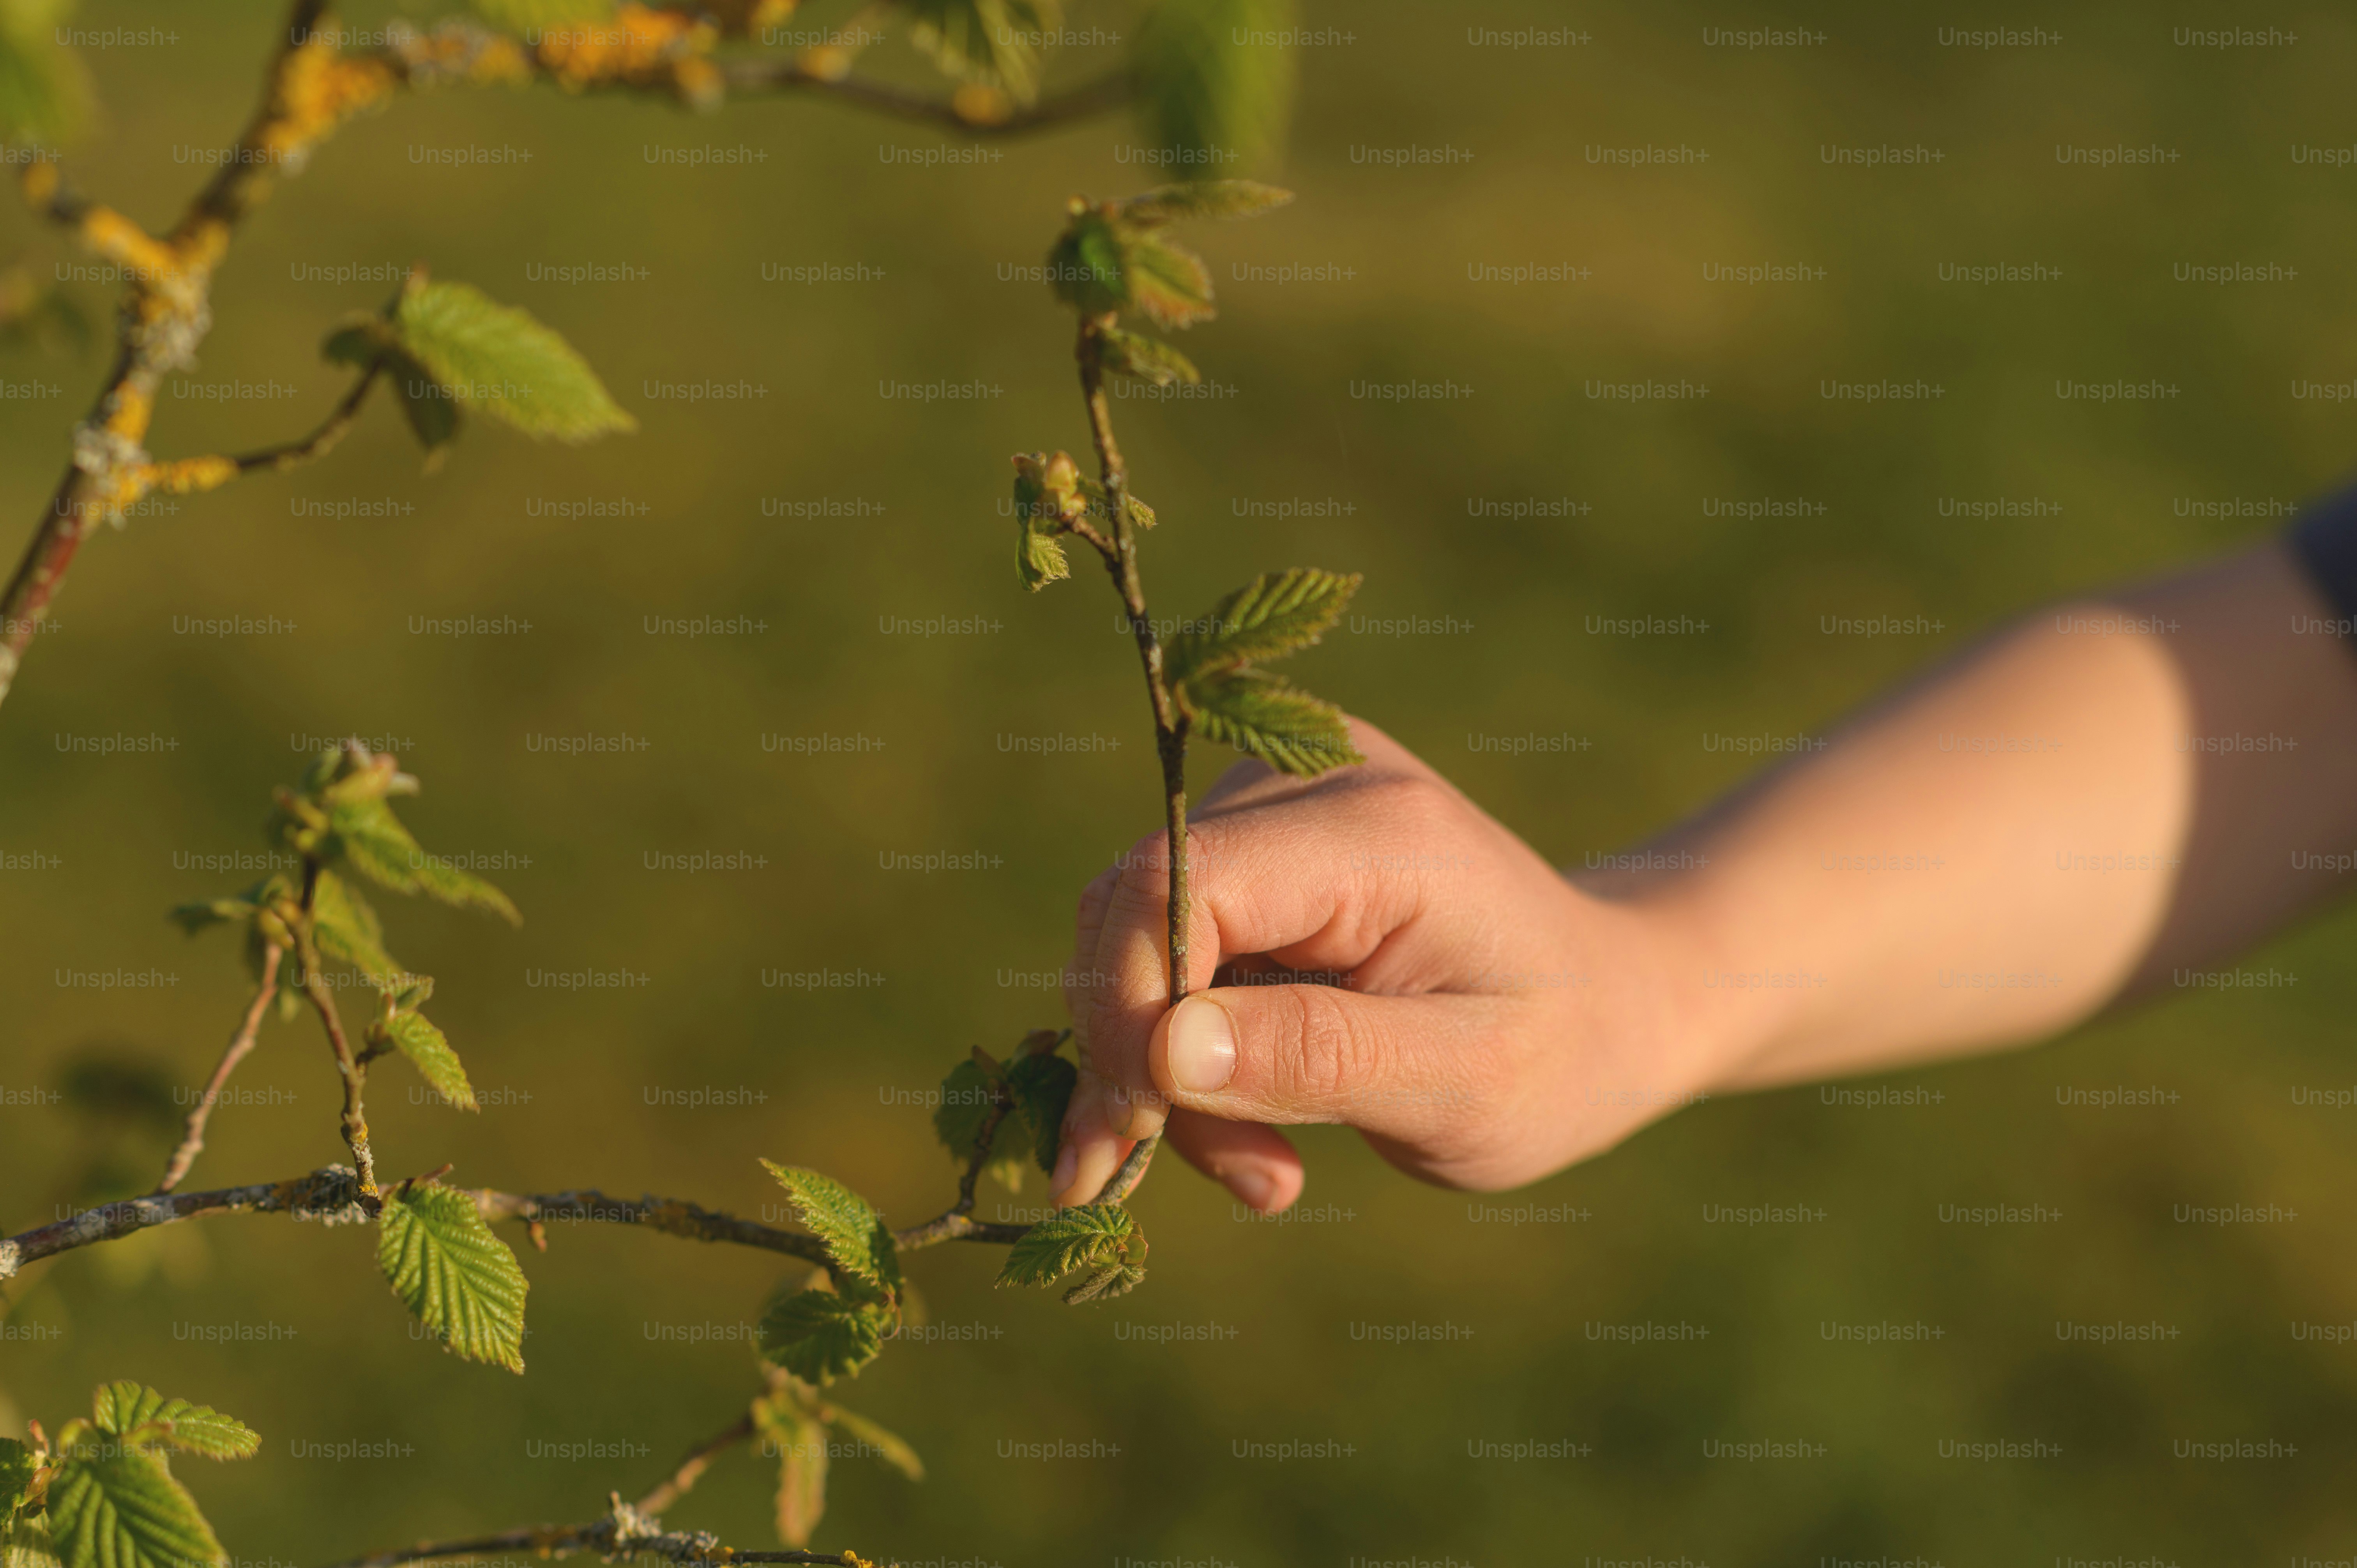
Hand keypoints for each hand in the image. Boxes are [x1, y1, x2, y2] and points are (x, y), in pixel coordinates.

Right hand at [1051, 720, 1719, 1210]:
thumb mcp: (1467, 1086)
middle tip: (1241, 1183)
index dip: (1128, 1012)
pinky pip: (1164, 950)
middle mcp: (1314, 780)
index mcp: (1378, 828)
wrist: (1612, 1006)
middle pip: (1135, 908)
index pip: (1180, 885)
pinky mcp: (1261, 847)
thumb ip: (1318, 1058)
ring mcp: (1280, 803)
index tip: (1131, 1145)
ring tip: (1271, 1170)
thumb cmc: (1562, 1053)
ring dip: (1169, 1076)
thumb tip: (1161, 1051)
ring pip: (1133, 939)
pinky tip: (1260, 1122)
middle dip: (1143, 1062)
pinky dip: (1188, 1054)